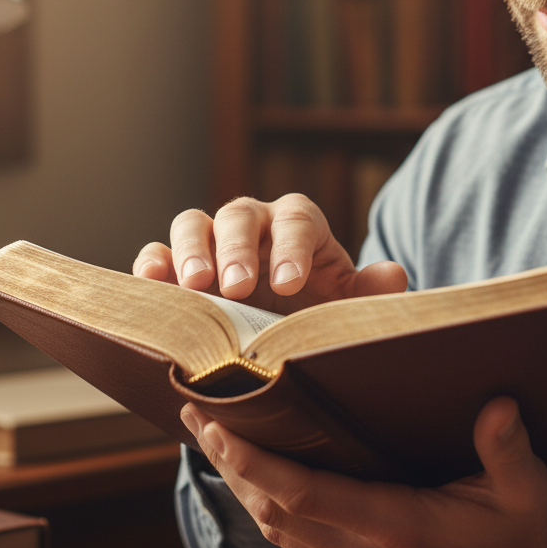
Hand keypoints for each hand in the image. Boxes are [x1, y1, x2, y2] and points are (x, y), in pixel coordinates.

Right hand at [132, 196, 406, 313]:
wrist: (278, 332)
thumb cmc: (315, 309)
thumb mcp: (345, 304)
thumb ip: (369, 291)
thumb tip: (394, 275)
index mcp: (298, 224)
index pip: (297, 220)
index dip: (293, 247)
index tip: (291, 285)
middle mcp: (253, 223)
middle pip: (241, 215)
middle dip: (239, 249)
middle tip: (238, 288)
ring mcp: (210, 240)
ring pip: (194, 223)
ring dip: (192, 250)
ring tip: (195, 287)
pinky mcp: (174, 264)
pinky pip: (158, 252)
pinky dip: (152, 262)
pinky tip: (152, 284)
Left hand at [181, 396, 546, 547]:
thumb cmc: (526, 545)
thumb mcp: (528, 495)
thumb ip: (507, 450)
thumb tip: (497, 406)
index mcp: (396, 529)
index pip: (303, 494)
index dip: (255, 462)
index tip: (220, 427)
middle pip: (274, 510)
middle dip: (231, 464)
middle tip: (197, 418)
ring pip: (279, 529)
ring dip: (243, 485)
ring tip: (217, 441)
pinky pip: (298, 541)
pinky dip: (269, 506)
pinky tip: (263, 480)